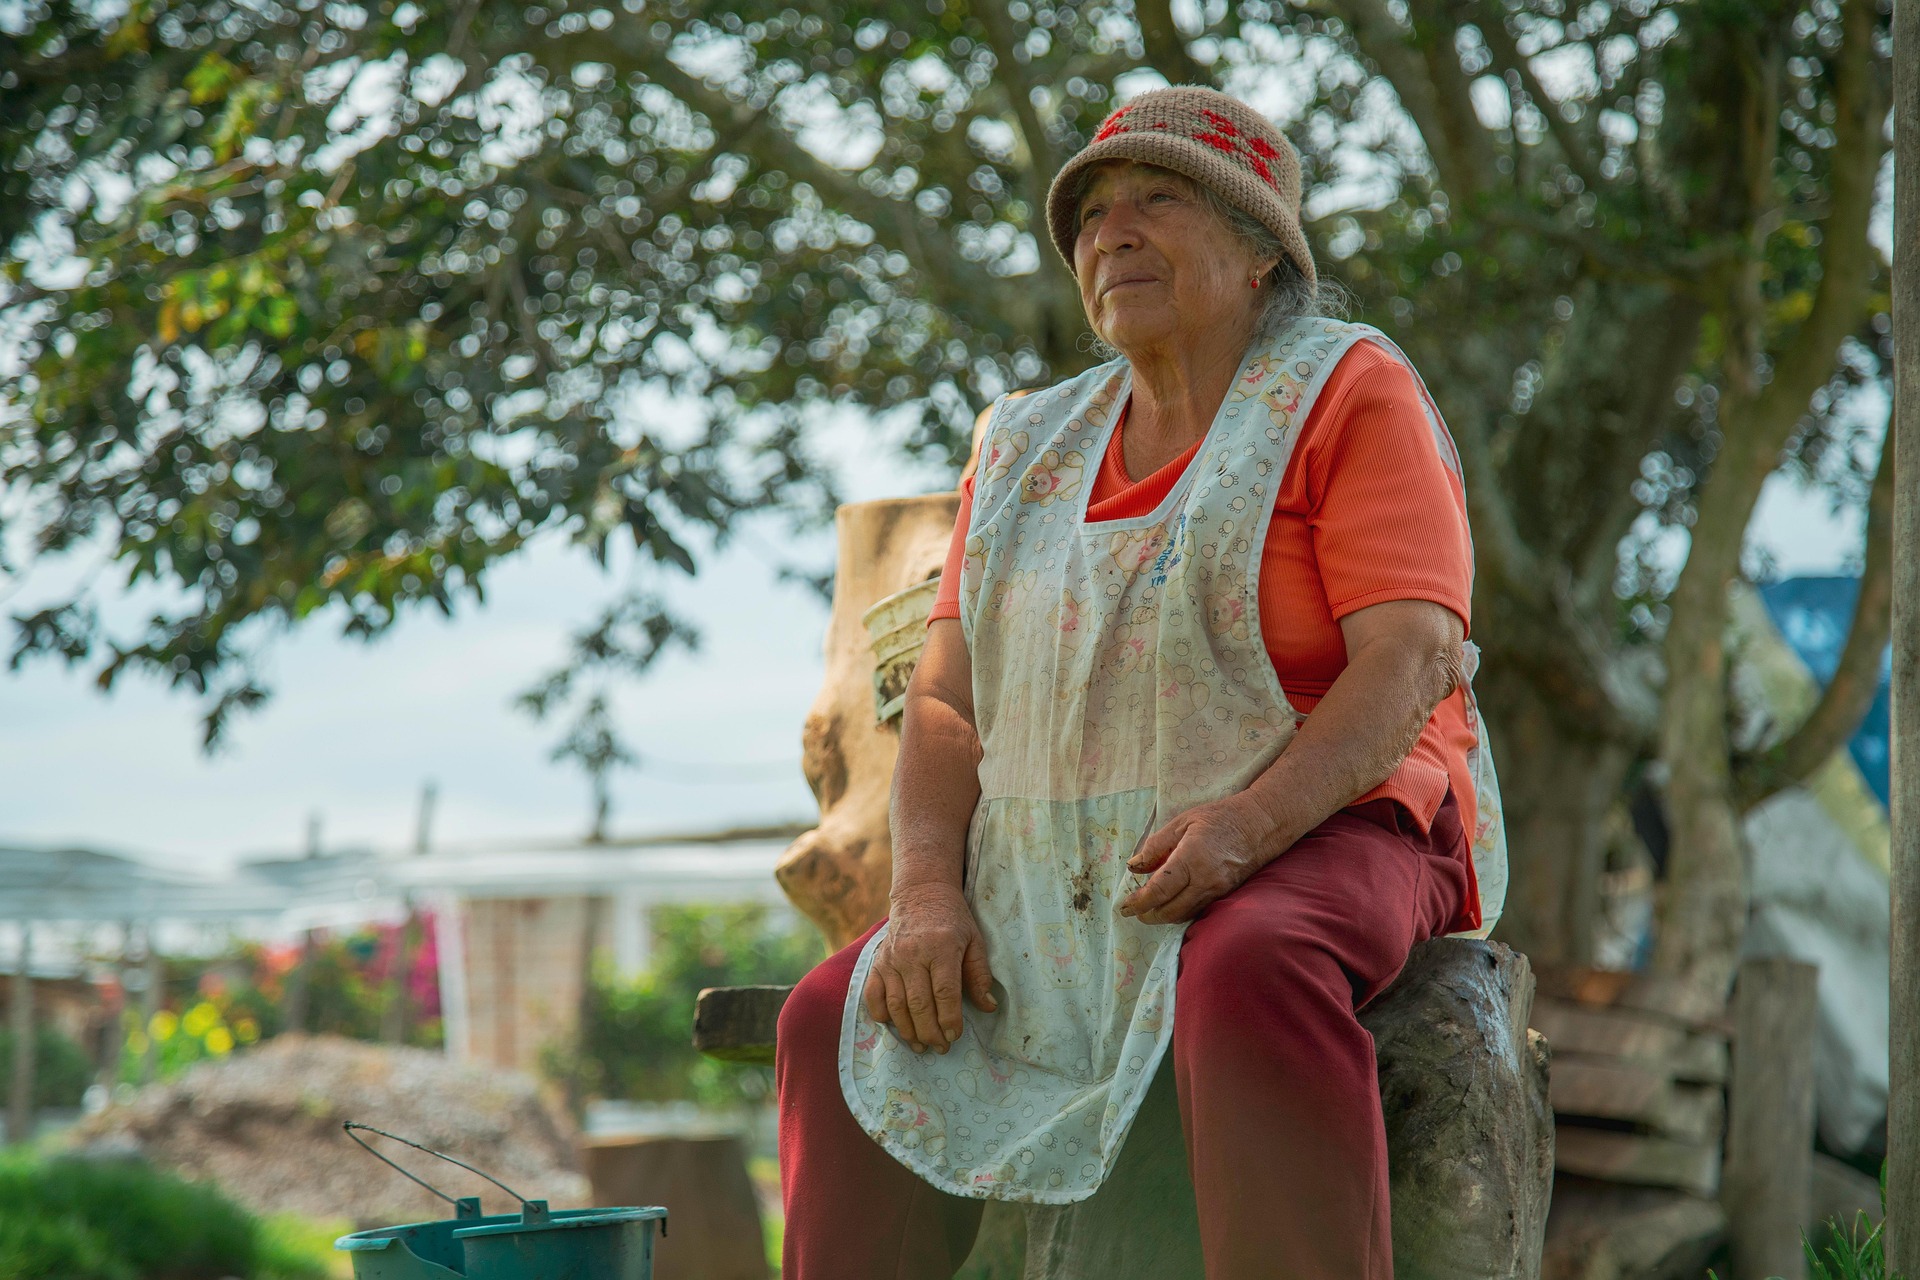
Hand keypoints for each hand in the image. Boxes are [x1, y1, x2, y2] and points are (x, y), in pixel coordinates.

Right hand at [863, 883, 998, 1053]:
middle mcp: (913, 954)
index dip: (950, 1019)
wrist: (921, 894)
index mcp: (941, 947)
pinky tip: (896, 1027)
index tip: (955, 1036)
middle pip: (919, 1004)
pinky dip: (881, 1015)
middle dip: (931, 1032)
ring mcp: (891, 959)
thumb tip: (988, 1007)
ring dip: (908, 1031)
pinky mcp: (877, 963)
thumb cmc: (953, 920)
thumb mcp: (974, 941)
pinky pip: (873, 995)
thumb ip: (980, 974)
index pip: (945, 992)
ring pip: (896, 1005)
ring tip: (921, 1046)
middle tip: (941, 1047)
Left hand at [1120, 795, 1284, 923]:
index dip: (1139, 902)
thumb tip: (1134, 866)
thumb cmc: (1218, 818)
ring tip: (1148, 909)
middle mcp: (1205, 880)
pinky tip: (1171, 904)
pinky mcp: (1225, 895)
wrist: (1258, 825)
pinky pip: (1197, 910)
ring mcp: (1217, 890)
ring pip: (1184, 914)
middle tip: (1134, 910)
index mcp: (1191, 859)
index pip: (1159, 890)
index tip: (1124, 906)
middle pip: (1170, 910)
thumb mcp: (1181, 823)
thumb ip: (1155, 846)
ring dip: (1163, 916)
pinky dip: (1180, 911)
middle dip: (1148, 915)